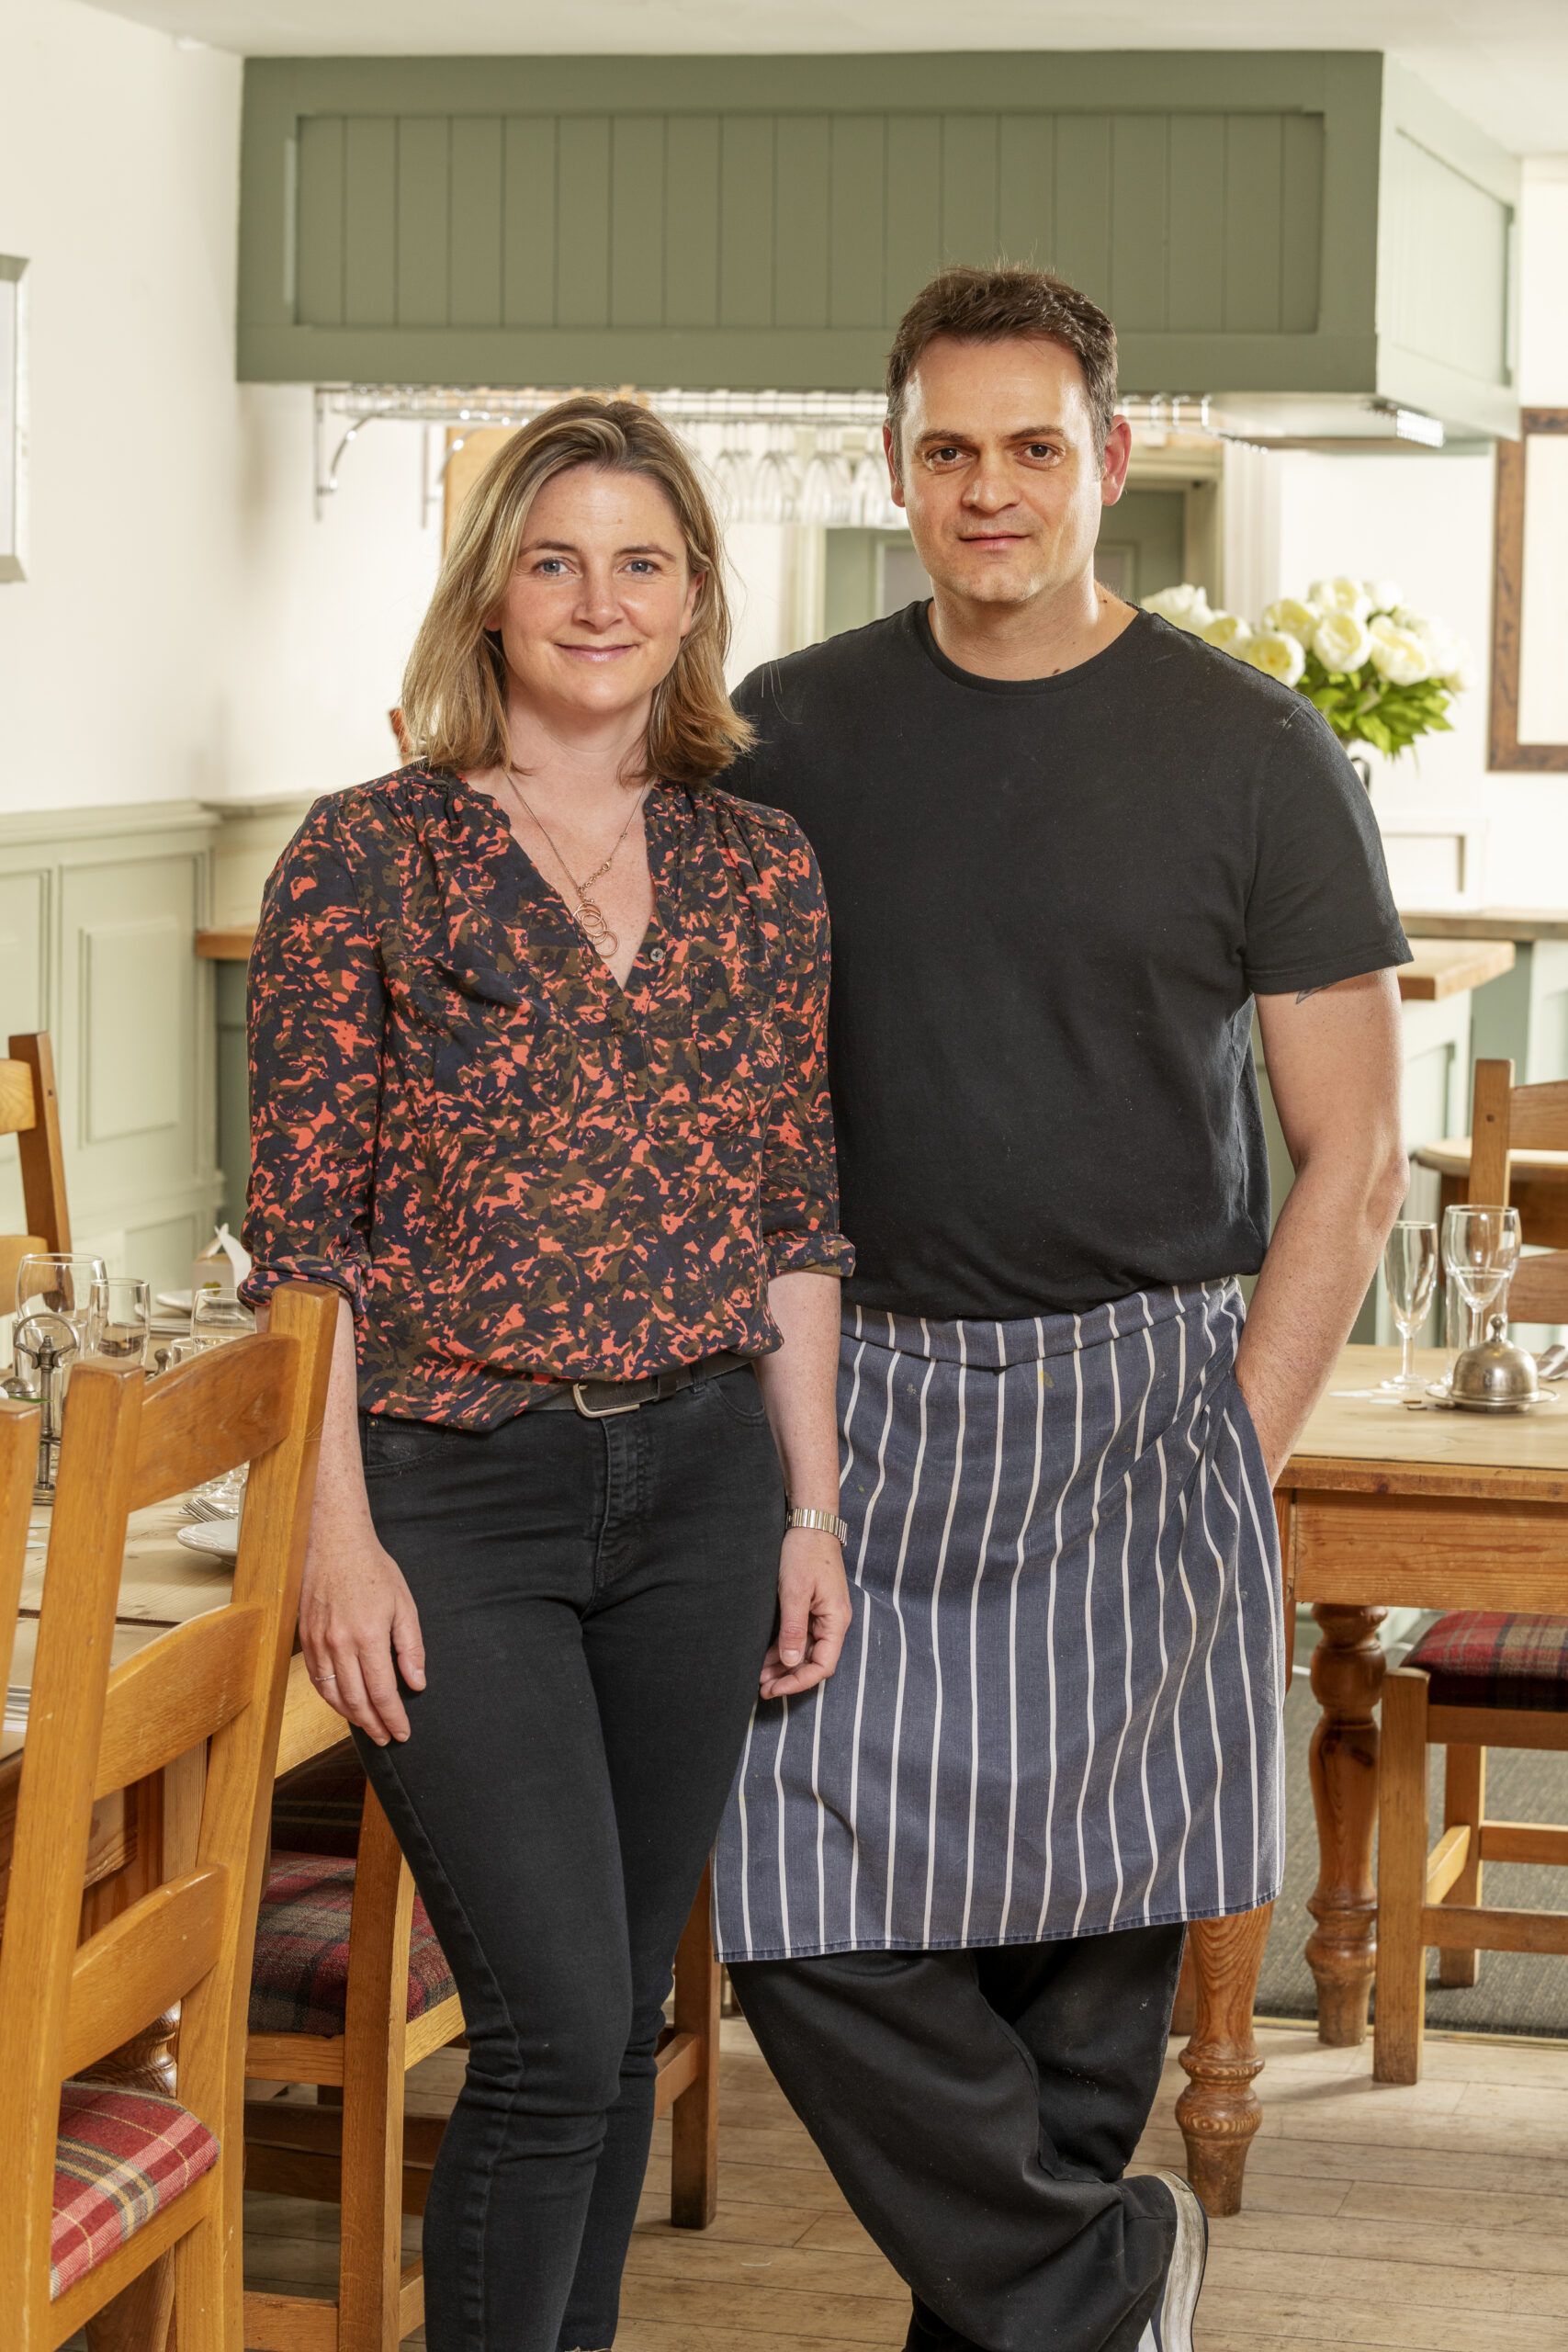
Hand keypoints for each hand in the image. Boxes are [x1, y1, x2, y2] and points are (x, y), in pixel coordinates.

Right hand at [298, 1513, 426, 1745]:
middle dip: (374, 1724)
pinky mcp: (305, 1638)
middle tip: (388, 1737)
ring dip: (352, 1717)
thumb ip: (411, 1647)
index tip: (403, 1732)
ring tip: (369, 1727)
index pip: (382, 1692)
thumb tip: (416, 1683)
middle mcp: (340, 1644)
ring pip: (333, 1695)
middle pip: (356, 1701)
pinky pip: (317, 1679)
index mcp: (369, 1635)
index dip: (393, 1717)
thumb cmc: (373, 1570)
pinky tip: (345, 1704)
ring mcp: (319, 1642)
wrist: (335, 1543)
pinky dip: (332, 1698)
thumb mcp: (404, 1605)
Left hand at [760, 1528, 851, 1701]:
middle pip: (813, 1661)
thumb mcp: (795, 1592)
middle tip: (761, 1687)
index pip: (823, 1665)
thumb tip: (791, 1662)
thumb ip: (794, 1629)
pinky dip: (783, 1648)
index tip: (775, 1689)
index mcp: (836, 1620)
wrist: (809, 1523)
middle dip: (788, 1677)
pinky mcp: (811, 1608)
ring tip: (759, 1676)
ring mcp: (822, 1616)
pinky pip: (800, 1636)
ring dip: (783, 1665)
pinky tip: (765, 1656)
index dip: (799, 1681)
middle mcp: (832, 1622)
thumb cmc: (805, 1553)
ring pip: (804, 1651)